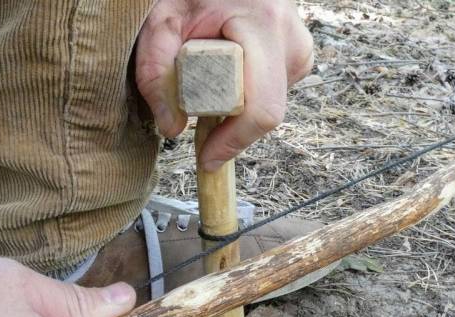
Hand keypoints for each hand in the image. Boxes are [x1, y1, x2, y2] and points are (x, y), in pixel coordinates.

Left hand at [136, 0, 313, 171]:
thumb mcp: (161, 20)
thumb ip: (155, 71)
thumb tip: (172, 129)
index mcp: (264, 26)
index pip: (261, 108)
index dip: (233, 141)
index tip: (206, 157)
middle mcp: (291, 40)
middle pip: (266, 113)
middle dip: (229, 125)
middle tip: (196, 113)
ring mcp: (299, 49)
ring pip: (269, 107)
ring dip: (235, 109)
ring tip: (209, 77)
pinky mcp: (298, 57)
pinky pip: (272, 96)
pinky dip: (245, 97)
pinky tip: (227, 73)